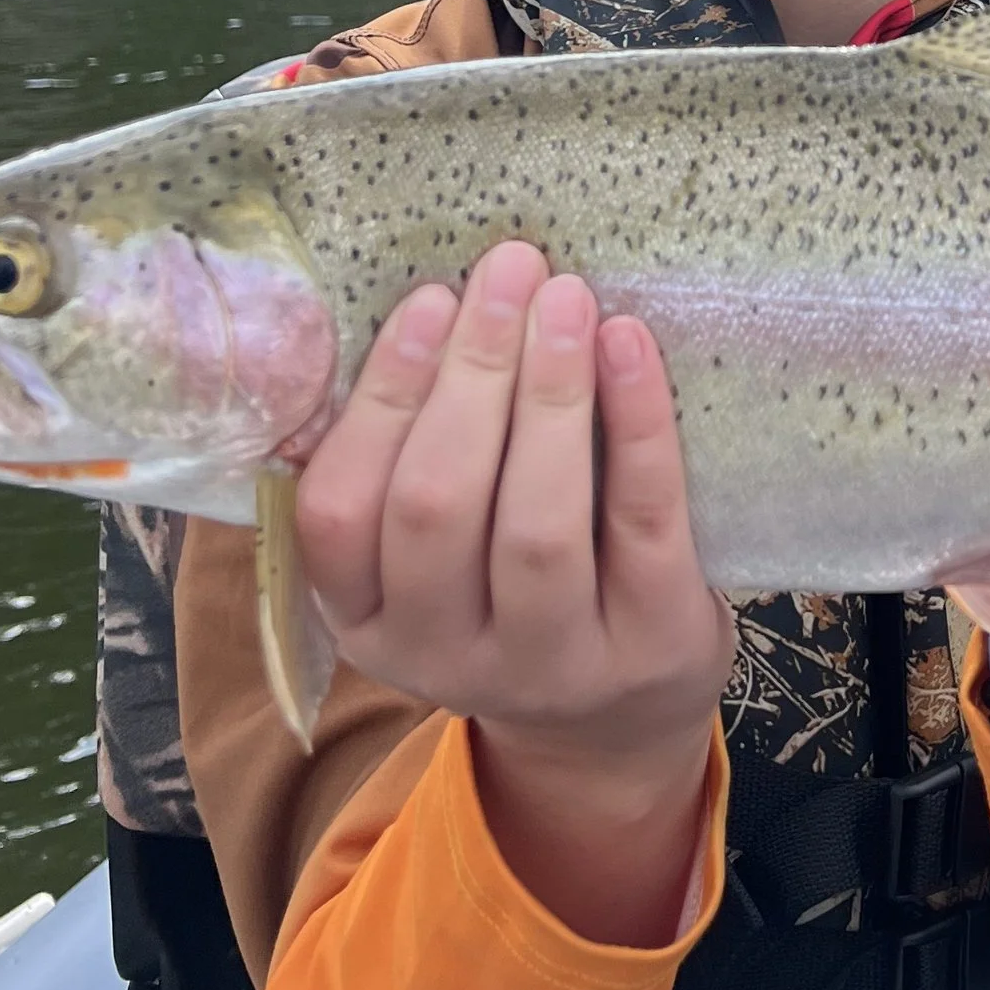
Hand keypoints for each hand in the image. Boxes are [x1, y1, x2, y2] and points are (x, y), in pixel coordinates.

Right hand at [295, 242, 734, 940]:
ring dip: (549, 395)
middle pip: (436, 508)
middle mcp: (445, 653)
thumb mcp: (431, 557)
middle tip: (509, 269)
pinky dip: (637, 424)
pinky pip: (641, 523)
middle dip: (471, 373)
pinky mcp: (650, 643)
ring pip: (535, 525)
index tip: (427, 296)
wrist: (616, 720)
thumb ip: (410, 456)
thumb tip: (429, 301)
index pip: (339, 512)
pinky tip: (630, 344)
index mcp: (367, 617)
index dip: (380, 398)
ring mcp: (551, 662)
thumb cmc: (512, 588)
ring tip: (567, 299)